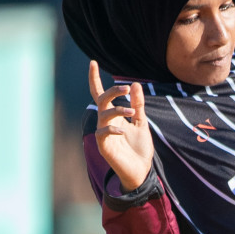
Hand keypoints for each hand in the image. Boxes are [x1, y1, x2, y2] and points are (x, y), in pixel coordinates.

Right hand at [88, 60, 155, 192]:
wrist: (141, 171)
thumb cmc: (139, 148)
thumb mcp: (141, 123)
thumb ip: (138, 105)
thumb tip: (135, 84)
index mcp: (113, 115)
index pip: (101, 94)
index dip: (95, 79)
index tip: (92, 62)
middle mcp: (106, 122)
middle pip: (101, 100)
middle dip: (112, 91)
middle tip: (125, 87)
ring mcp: (103, 134)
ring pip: (102, 114)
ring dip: (117, 109)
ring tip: (132, 112)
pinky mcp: (104, 146)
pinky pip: (102, 133)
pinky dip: (112, 129)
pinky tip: (123, 131)